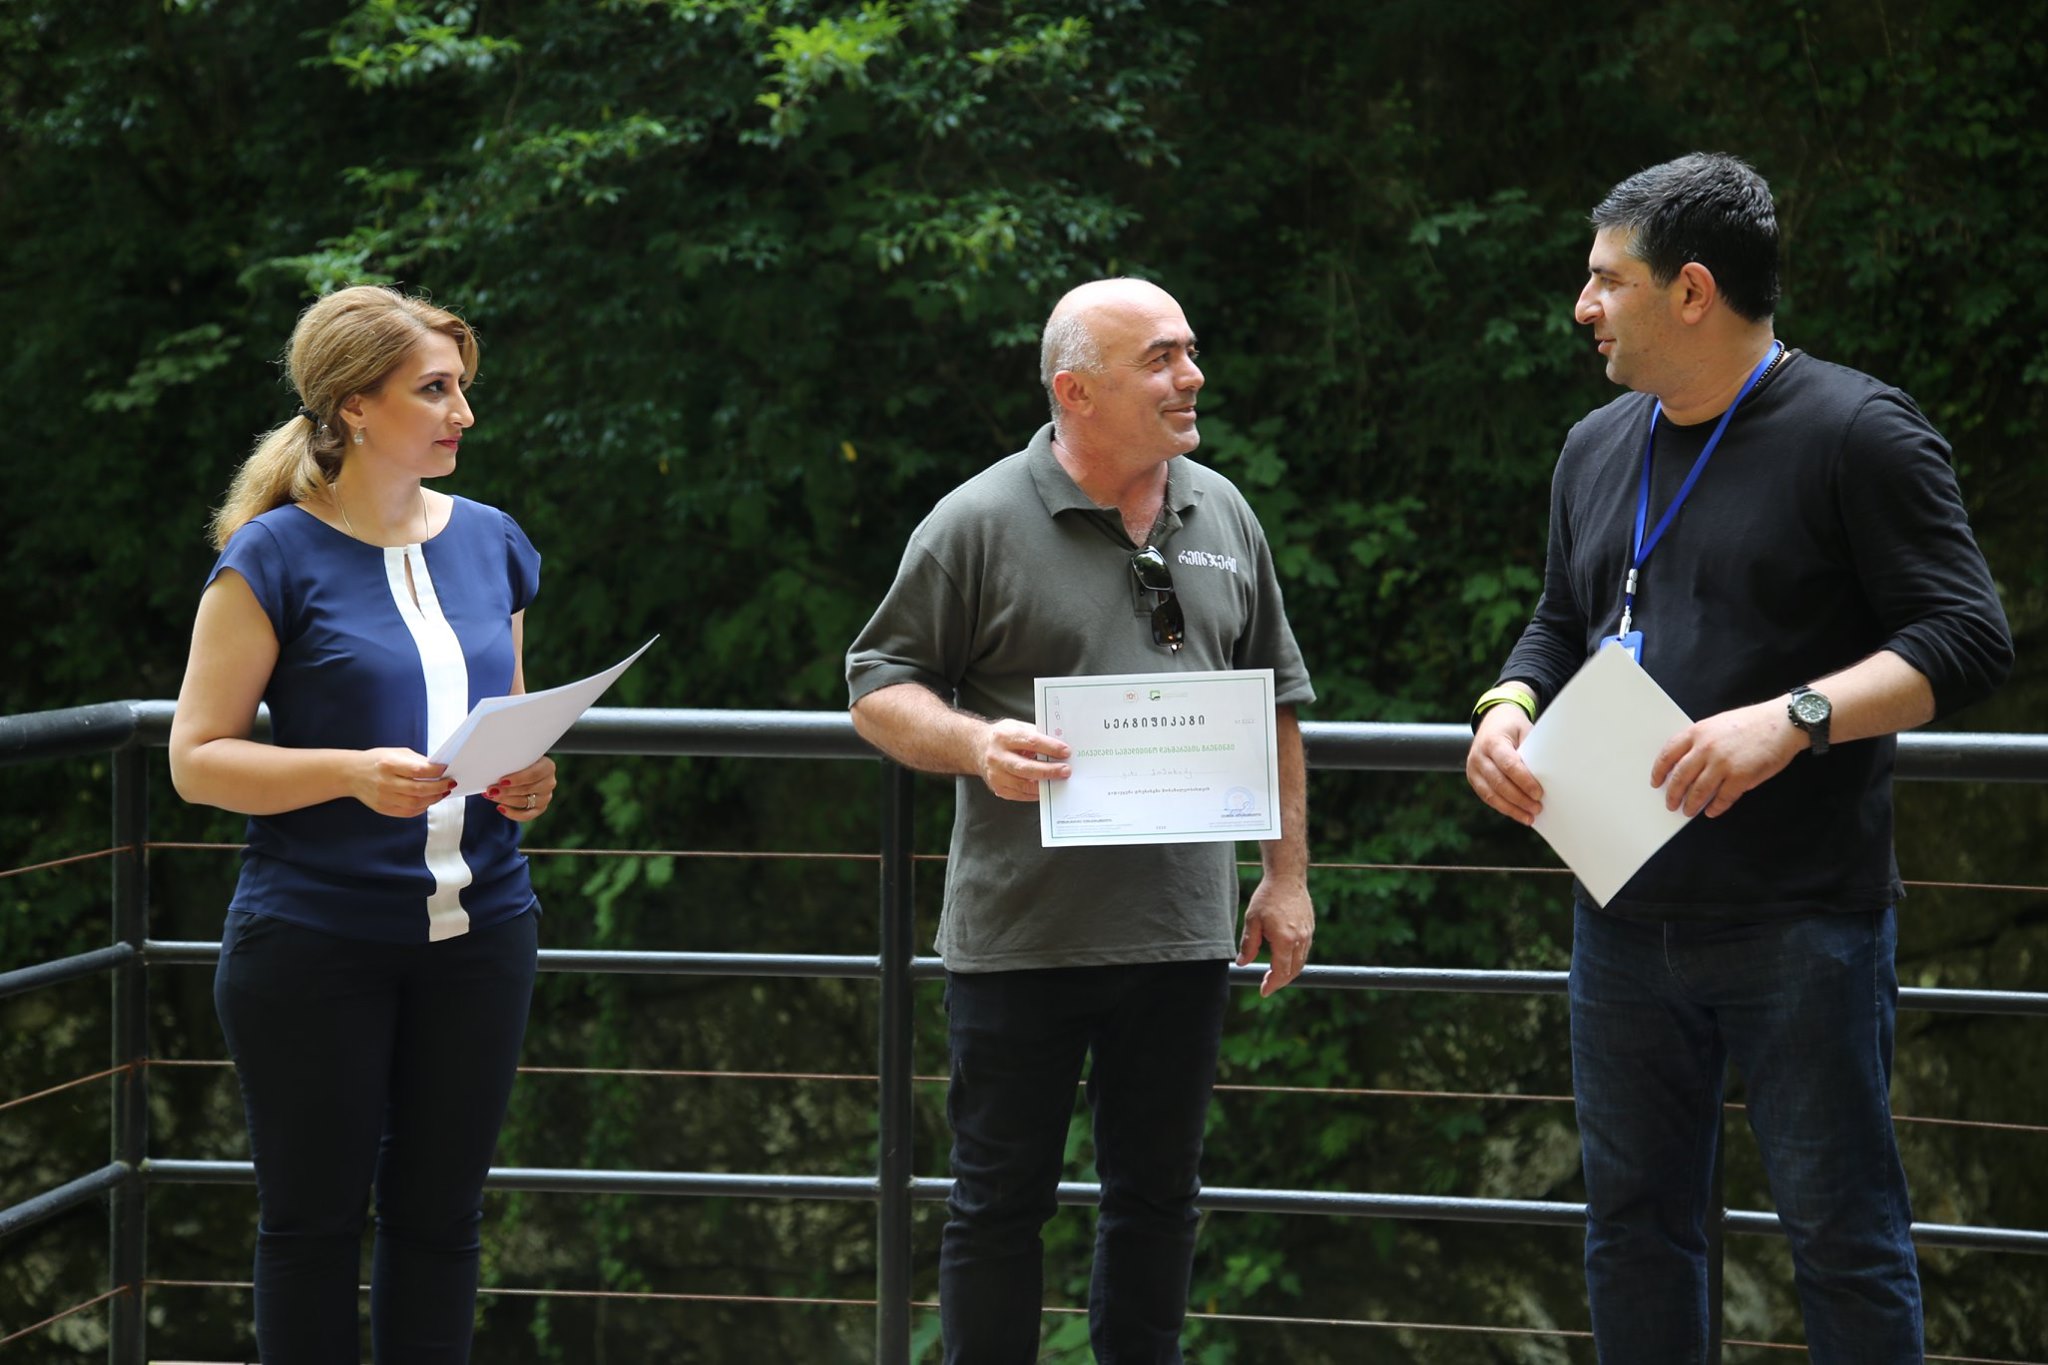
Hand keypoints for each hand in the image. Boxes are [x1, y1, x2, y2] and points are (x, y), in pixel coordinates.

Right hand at [351, 748, 455, 817]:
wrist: (352, 773)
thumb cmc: (377, 760)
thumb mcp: (396, 753)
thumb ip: (417, 761)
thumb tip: (440, 770)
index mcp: (388, 764)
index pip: (418, 770)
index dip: (436, 772)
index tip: (447, 770)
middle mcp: (385, 782)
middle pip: (419, 789)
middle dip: (439, 787)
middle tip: (450, 784)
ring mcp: (384, 797)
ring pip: (415, 803)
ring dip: (433, 799)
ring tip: (442, 793)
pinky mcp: (383, 808)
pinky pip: (408, 812)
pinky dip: (422, 807)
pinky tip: (428, 800)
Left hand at [488, 755, 557, 822]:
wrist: (526, 768)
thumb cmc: (520, 760)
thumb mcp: (519, 755)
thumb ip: (510, 759)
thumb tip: (490, 760)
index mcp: (548, 767)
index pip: (534, 774)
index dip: (517, 779)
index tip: (501, 781)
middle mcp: (549, 783)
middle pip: (528, 789)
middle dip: (506, 791)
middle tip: (490, 790)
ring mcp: (545, 797)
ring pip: (525, 802)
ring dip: (505, 800)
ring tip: (490, 796)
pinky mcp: (540, 808)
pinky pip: (527, 816)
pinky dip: (512, 814)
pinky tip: (500, 807)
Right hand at [977, 719, 1070, 802]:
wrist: (977, 748)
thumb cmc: (1002, 737)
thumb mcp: (1016, 727)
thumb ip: (1036, 735)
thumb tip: (1059, 746)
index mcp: (1004, 737)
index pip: (1031, 742)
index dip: (1050, 747)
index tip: (1066, 751)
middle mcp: (997, 756)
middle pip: (1026, 767)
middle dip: (1049, 770)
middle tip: (1065, 770)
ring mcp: (995, 774)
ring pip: (1023, 784)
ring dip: (1044, 784)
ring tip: (1058, 780)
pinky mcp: (997, 787)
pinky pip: (1019, 794)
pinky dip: (1034, 793)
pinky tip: (1045, 788)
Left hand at [1237, 877, 1313, 997]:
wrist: (1287, 878)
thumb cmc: (1267, 897)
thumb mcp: (1252, 921)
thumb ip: (1248, 945)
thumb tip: (1242, 963)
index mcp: (1285, 940)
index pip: (1281, 972)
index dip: (1272, 985)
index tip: (1263, 991)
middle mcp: (1300, 940)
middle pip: (1293, 971)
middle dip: (1280, 981)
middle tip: (1266, 984)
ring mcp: (1307, 935)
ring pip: (1300, 963)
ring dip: (1288, 972)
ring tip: (1273, 974)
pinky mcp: (1310, 929)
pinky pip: (1304, 952)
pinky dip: (1295, 961)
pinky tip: (1283, 958)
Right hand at [1466, 704, 1542, 825]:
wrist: (1492, 721)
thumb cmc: (1513, 728)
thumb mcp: (1525, 732)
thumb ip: (1532, 752)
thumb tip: (1546, 778)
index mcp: (1492, 741)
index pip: (1508, 765)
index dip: (1524, 781)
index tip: (1539, 793)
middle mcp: (1478, 756)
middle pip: (1499, 783)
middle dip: (1520, 798)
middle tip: (1538, 807)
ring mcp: (1473, 769)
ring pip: (1491, 794)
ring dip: (1512, 808)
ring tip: (1530, 817)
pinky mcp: (1473, 779)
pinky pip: (1488, 797)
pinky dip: (1504, 808)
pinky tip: (1518, 814)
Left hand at [1651, 699, 1802, 817]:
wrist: (1783, 723)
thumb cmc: (1751, 723)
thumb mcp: (1717, 724)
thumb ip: (1699, 741)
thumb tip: (1685, 764)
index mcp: (1697, 732)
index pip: (1668, 754)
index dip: (1659, 771)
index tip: (1655, 782)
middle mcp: (1706, 748)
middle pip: (1680, 777)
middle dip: (1672, 794)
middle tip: (1670, 803)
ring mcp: (1723, 763)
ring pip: (1698, 791)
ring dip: (1691, 804)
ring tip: (1688, 810)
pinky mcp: (1741, 776)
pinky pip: (1723, 798)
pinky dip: (1715, 807)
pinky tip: (1711, 811)